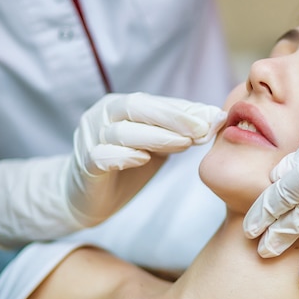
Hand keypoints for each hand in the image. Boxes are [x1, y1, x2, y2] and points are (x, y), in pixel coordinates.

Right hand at [0, 93, 225, 248]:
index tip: (214, 117)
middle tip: (202, 128)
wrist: (86, 196)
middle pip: (137, 107)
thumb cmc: (126, 165)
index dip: (186, 109)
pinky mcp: (84, 164)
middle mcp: (103, 115)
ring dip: (155, 136)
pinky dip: (122, 156)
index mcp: (121, 106)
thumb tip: (215, 120)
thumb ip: (180, 132)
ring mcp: (90, 138)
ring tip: (184, 144)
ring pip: (121, 131)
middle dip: (173, 117)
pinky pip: (101, 156)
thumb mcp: (157, 145)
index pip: (157, 102)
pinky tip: (143, 159)